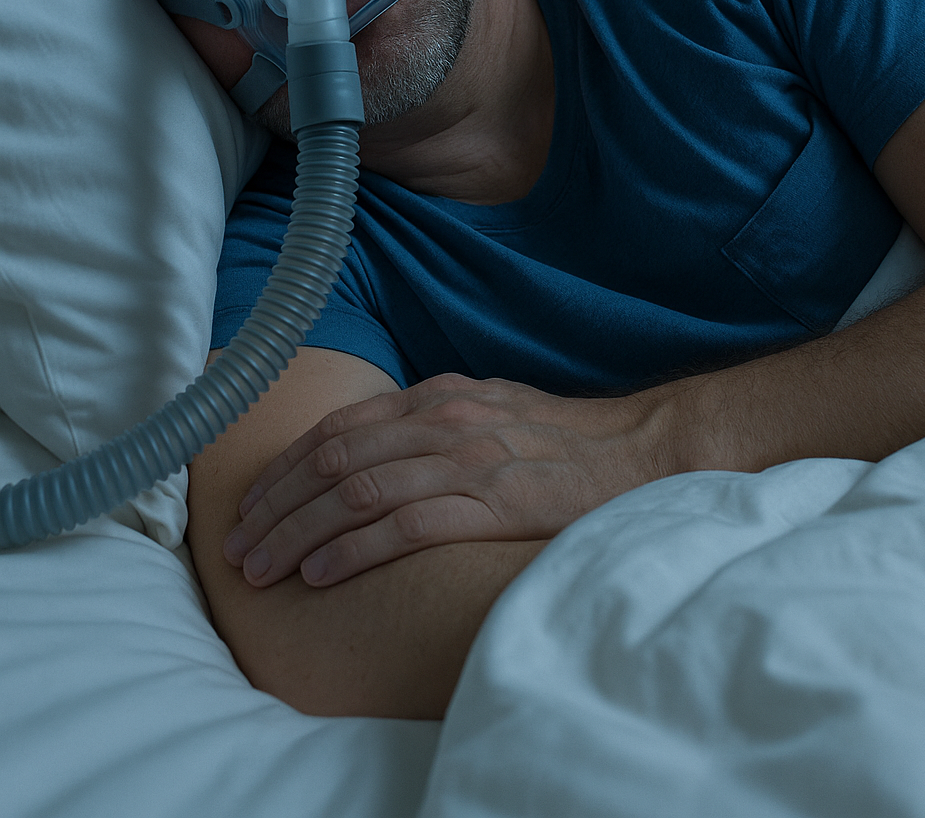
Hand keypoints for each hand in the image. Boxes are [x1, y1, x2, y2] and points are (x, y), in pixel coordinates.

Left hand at [222, 373, 664, 586]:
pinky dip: (352, 549)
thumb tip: (376, 451)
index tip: (250, 503)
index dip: (284, 467)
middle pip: (333, 458)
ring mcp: (468, 459)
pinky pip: (405, 525)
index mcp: (438, 396)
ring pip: (356, 490)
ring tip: (261, 570)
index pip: (339, 428)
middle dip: (275, 504)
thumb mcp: (491, 412)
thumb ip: (435, 425)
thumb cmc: (566, 441)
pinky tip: (320, 573)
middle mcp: (444, 419)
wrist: (643, 448)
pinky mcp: (493, 502)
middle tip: (236, 546)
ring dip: (298, 531)